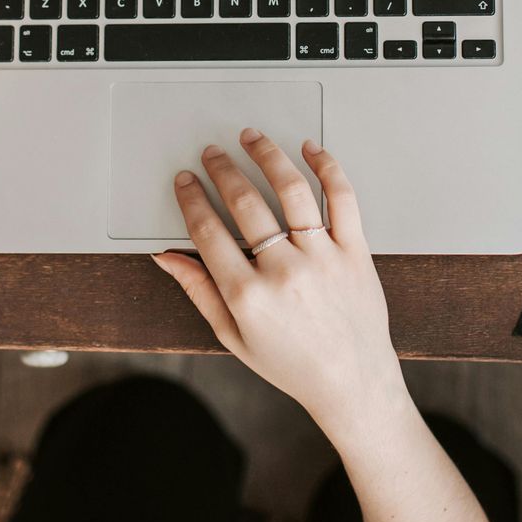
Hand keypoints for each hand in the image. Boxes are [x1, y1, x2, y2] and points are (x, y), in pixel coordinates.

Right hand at [151, 131, 410, 445]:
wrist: (352, 383)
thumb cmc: (294, 365)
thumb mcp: (233, 336)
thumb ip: (198, 290)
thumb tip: (167, 257)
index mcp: (248, 296)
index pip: (208, 230)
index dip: (192, 199)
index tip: (186, 181)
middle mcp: (285, 272)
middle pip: (245, 203)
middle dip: (222, 170)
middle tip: (212, 154)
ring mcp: (323, 258)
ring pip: (292, 190)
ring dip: (267, 156)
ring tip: (252, 139)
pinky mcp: (355, 251)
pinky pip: (342, 198)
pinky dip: (327, 167)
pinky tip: (310, 150)